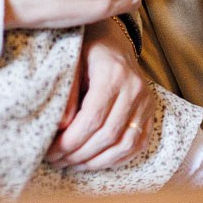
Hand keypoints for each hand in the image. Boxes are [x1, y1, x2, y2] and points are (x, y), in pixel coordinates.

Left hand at [45, 18, 154, 168]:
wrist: (113, 39)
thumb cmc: (88, 49)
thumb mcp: (72, 61)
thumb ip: (68, 93)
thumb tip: (61, 127)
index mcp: (113, 73)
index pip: (93, 118)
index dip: (71, 140)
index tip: (51, 151)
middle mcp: (134, 88)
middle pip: (108, 134)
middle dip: (79, 154)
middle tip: (57, 160)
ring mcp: (146, 101)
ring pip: (125, 144)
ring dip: (97, 161)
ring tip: (73, 164)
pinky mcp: (150, 111)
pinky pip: (138, 144)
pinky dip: (116, 159)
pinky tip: (94, 161)